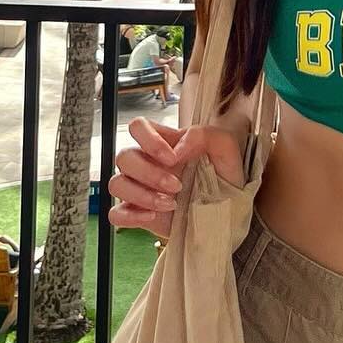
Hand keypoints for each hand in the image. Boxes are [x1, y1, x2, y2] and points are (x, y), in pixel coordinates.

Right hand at [107, 117, 243, 239]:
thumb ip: (204, 135)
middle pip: (123, 157)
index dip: (149, 140)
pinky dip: (131, 216)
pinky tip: (153, 216)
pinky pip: (116, 213)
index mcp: (164, 143)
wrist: (226, 215)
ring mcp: (139, 189)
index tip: (172, 158)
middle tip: (177, 186)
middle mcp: (146, 163)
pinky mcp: (136, 214)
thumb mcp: (225, 150)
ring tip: (170, 204)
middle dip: (150, 173)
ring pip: (116, 184)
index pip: (138, 126)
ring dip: (142, 195)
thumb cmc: (223, 178)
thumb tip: (177, 147)